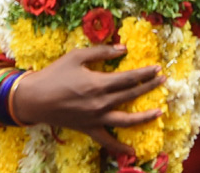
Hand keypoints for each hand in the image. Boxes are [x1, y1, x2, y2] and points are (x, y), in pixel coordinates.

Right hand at [11, 45, 165, 155]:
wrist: (36, 98)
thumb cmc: (55, 73)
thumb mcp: (76, 56)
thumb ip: (101, 52)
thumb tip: (123, 49)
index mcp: (99, 83)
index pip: (128, 78)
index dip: (145, 73)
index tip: (157, 68)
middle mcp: (101, 102)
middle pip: (131, 95)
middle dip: (149, 87)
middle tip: (163, 81)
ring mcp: (96, 118)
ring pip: (126, 121)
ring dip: (144, 117)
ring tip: (159, 112)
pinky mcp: (89, 129)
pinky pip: (107, 141)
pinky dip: (120, 147)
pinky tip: (132, 151)